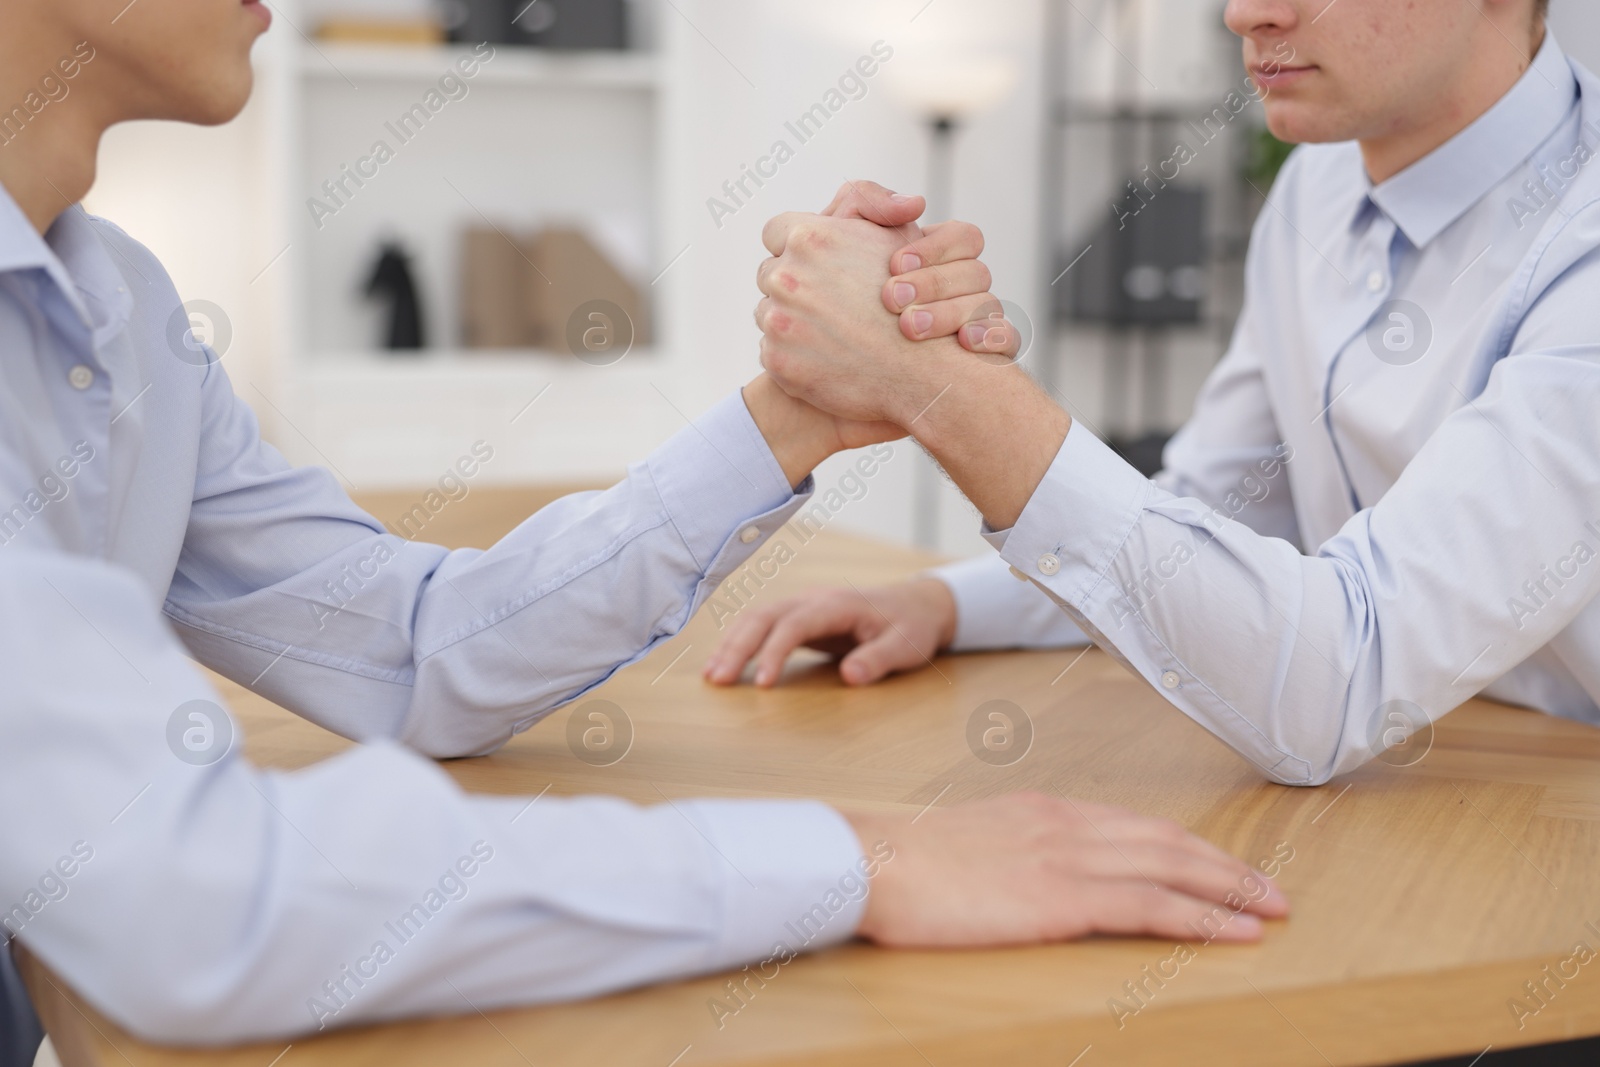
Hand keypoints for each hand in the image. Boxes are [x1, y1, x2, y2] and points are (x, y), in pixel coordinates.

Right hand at [704, 578, 955, 686]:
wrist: (916, 604)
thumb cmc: (911, 626)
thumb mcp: (906, 645)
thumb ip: (878, 660)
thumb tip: (849, 677)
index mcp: (837, 604)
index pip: (795, 624)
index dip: (774, 652)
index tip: (762, 685)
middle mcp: (813, 600)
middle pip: (764, 616)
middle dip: (737, 647)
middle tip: (718, 681)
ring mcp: (802, 606)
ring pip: (756, 618)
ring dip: (731, 645)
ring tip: (712, 677)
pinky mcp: (798, 619)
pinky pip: (761, 626)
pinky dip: (739, 643)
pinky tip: (724, 665)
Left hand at [758, 212, 959, 424]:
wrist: (924, 372)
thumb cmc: (917, 300)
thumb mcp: (899, 234)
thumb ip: (870, 201)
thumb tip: (878, 195)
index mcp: (809, 238)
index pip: (776, 232)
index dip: (795, 246)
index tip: (816, 263)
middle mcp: (786, 276)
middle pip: (768, 274)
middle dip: (793, 285)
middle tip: (830, 303)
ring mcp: (778, 321)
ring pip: (767, 313)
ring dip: (790, 319)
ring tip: (832, 331)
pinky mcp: (776, 360)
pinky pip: (771, 350)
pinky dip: (793, 354)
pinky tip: (827, 357)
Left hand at [818, 180, 1021, 358]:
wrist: (830, 379)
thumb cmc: (830, 306)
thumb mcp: (832, 243)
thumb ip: (862, 204)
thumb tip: (914, 204)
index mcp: (937, 262)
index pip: (964, 238)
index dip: (935, 247)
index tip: (894, 263)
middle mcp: (962, 292)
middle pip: (977, 272)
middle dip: (935, 283)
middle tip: (892, 299)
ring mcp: (976, 326)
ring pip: (991, 305)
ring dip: (953, 313)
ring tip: (910, 328)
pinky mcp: (983, 361)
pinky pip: (1008, 340)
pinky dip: (991, 337)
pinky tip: (962, 344)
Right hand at [845, 793, 1289, 946]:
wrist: (873, 860)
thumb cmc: (902, 862)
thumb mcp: (967, 846)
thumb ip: (1007, 853)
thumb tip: (1021, 875)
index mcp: (1042, 811)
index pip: (1133, 825)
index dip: (1185, 846)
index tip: (1218, 864)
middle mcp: (1066, 825)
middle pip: (1167, 841)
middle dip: (1225, 866)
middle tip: (1271, 888)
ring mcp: (1068, 858)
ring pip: (1174, 868)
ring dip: (1231, 890)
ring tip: (1273, 909)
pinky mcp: (1064, 897)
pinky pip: (1153, 906)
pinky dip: (1205, 917)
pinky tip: (1237, 930)